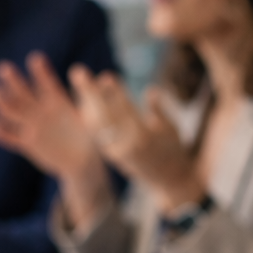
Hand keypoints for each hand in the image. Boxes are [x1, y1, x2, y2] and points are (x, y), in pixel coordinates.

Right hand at [0, 54, 113, 228]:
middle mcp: (42, 111)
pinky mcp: (27, 144)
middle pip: (25, 94)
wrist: (83, 163)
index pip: (48, 84)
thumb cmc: (91, 138)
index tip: (35, 58)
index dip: (41, 72)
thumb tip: (104, 84)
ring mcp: (33, 126)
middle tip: (3, 67)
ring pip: (14, 113)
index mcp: (58, 102)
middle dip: (14, 81)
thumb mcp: (94, 122)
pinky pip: (12, 138)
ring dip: (2, 102)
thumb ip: (92, 107)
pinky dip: (2, 133)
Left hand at [68, 67, 203, 214]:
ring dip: (87, 102)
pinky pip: (97, 134)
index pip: (125, 109)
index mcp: (143, 136)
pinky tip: (85, 103)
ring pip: (97, 124)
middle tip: (77, 72)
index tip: (106, 75)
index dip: (115, 91)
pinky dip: (91, 117)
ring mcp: (117, 151)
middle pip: (103, 113)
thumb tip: (150, 90)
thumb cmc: (174, 149)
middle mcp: (126, 144)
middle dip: (89, 92)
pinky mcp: (112, 156)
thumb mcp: (172, 128)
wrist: (170, 181)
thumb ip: (159, 110)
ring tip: (80, 83)